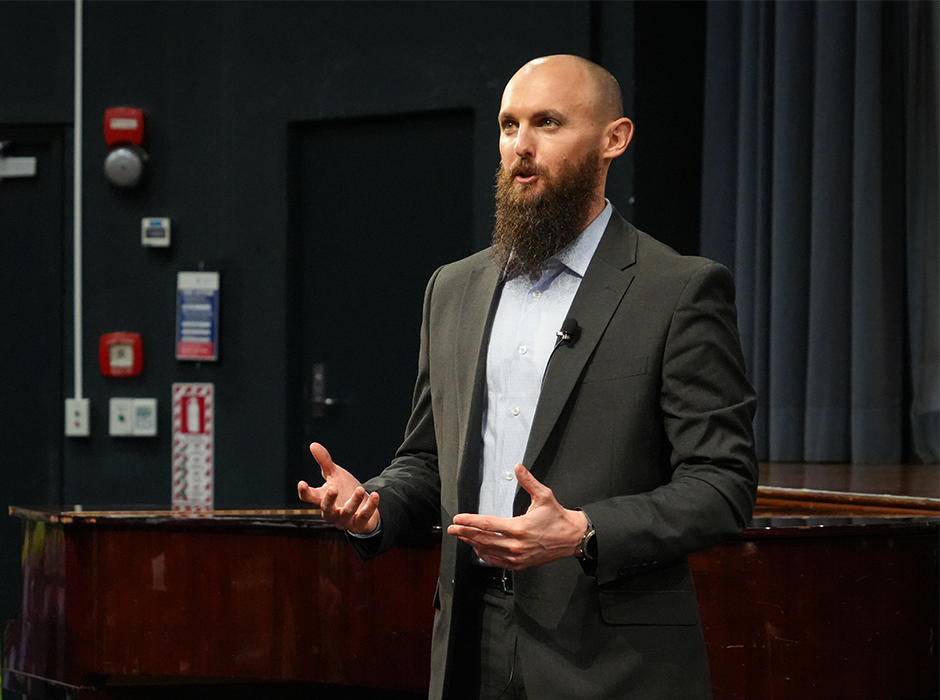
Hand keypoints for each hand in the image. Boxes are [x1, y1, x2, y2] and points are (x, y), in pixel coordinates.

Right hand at [297, 442, 380, 534]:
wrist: (363, 505)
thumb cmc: (345, 490)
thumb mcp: (335, 475)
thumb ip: (325, 462)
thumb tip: (313, 445)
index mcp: (322, 499)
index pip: (309, 497)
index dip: (304, 492)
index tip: (302, 483)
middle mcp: (331, 513)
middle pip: (326, 510)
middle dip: (329, 501)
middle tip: (333, 489)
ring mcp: (345, 520)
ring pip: (346, 514)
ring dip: (353, 502)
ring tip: (359, 488)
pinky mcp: (359, 525)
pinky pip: (364, 517)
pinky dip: (370, 506)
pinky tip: (374, 495)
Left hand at [446, 464, 587, 569]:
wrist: (572, 538)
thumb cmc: (558, 518)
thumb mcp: (544, 496)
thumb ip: (528, 481)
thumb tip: (518, 467)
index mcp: (519, 527)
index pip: (487, 524)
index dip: (470, 521)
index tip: (459, 519)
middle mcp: (516, 544)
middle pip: (483, 539)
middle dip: (465, 533)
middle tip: (453, 529)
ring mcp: (517, 556)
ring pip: (488, 552)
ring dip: (473, 544)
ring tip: (463, 537)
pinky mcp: (520, 564)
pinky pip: (497, 562)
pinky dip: (486, 556)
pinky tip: (479, 550)